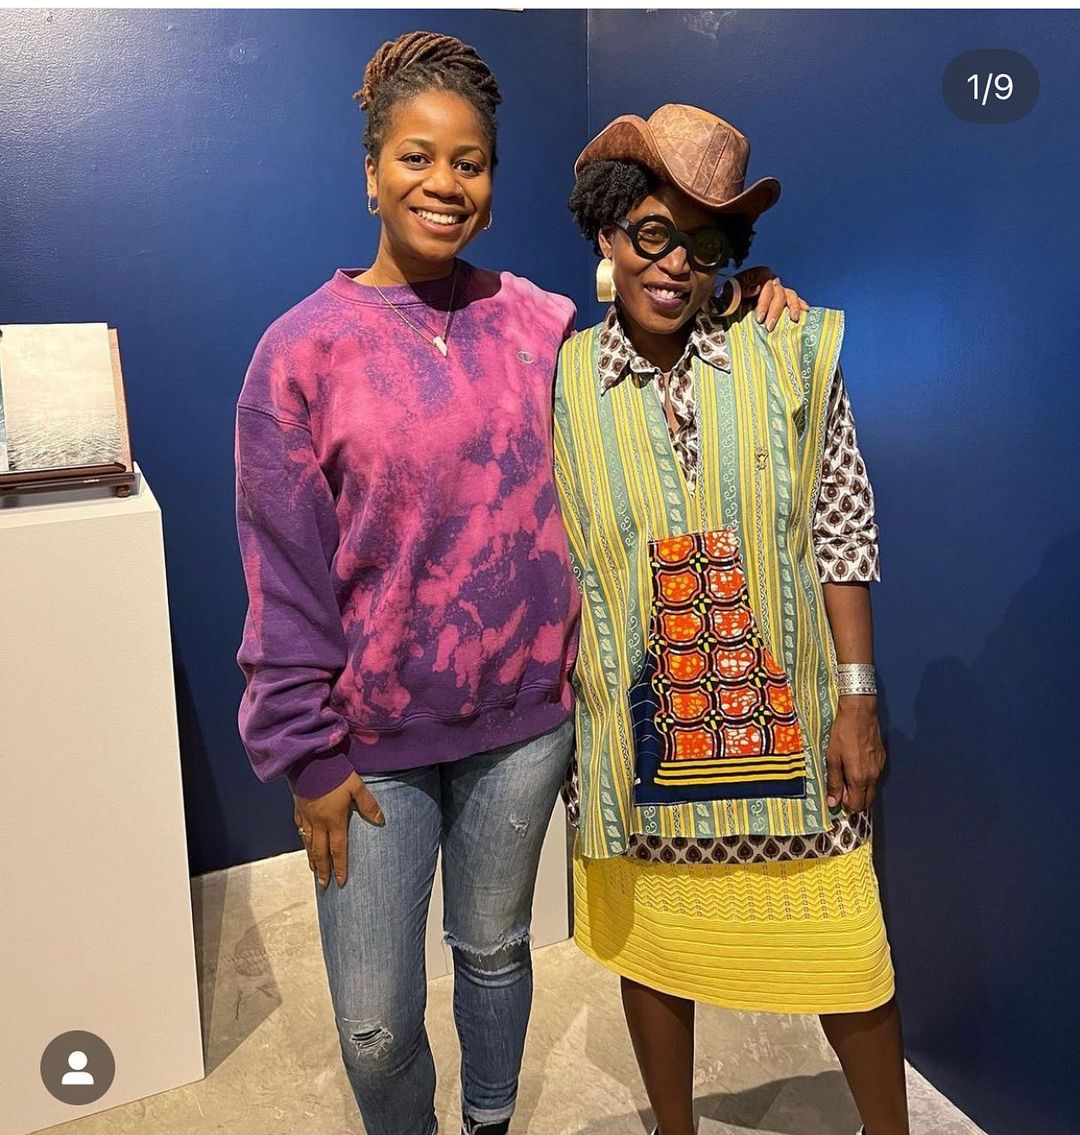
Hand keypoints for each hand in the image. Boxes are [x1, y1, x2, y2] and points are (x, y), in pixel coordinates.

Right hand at [294, 772, 383, 888]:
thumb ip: (368, 805)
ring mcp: (307, 816)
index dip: (340, 867)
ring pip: (309, 843)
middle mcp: (319, 823)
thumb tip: (381, 821)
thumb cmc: (335, 773)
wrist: (309, 761)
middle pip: (321, 852)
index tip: (341, 882)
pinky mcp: (299, 808)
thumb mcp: (356, 787)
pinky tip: (305, 843)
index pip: (338, 850)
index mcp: (334, 820)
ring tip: (314, 870)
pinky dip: (303, 839)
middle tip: (324, 885)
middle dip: (323, 870)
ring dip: (312, 858)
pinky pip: (300, 828)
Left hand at [732, 266, 809, 331]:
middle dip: (775, 311)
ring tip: (794, 319)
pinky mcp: (783, 295)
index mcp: (759, 274)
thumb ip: (741, 288)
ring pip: (789, 295)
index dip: (764, 303)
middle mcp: (772, 279)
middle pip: (778, 293)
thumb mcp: (730, 290)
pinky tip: (805, 310)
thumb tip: (756, 289)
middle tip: (769, 326)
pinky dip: (800, 303)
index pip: (766, 286)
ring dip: (792, 307)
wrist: (731, 296)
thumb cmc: (730, 294)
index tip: (759, 318)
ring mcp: (779, 287)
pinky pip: (794, 298)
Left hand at [824, 697, 885, 812]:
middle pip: (867, 801)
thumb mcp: (832, 757)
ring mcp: (880, 768)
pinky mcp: (882, 760)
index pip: (857, 805)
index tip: (836, 797)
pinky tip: (855, 768)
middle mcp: (873, 776)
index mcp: (860, 778)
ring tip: (845, 776)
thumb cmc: (843, 734)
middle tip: (840, 789)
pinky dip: (866, 780)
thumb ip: (834, 781)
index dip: (845, 805)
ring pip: (872, 790)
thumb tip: (833, 801)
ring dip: (860, 790)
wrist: (860, 714)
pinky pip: (875, 778)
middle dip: (854, 800)